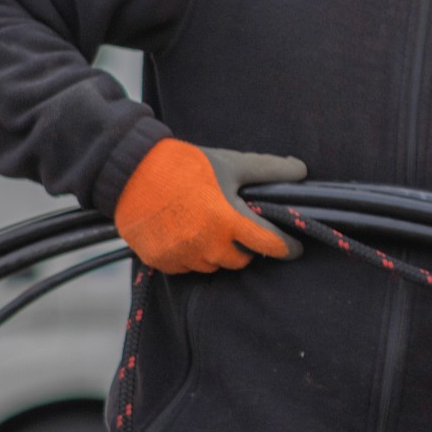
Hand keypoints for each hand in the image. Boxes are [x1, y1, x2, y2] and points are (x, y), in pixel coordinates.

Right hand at [114, 138, 306, 272]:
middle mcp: (207, 245)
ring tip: (208, 225)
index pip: (270, 244)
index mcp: (227, 220)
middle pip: (241, 259)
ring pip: (214, 265)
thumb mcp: (230, 164)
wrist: (130, 171)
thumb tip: (301, 170)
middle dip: (246, 246)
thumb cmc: (184, 166)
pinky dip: (192, 255)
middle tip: (238, 226)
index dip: (289, 247)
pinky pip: (188, 267)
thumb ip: (268, 170)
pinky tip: (187, 233)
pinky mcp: (161, 262)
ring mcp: (182, 256)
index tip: (296, 248)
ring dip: (218, 252)